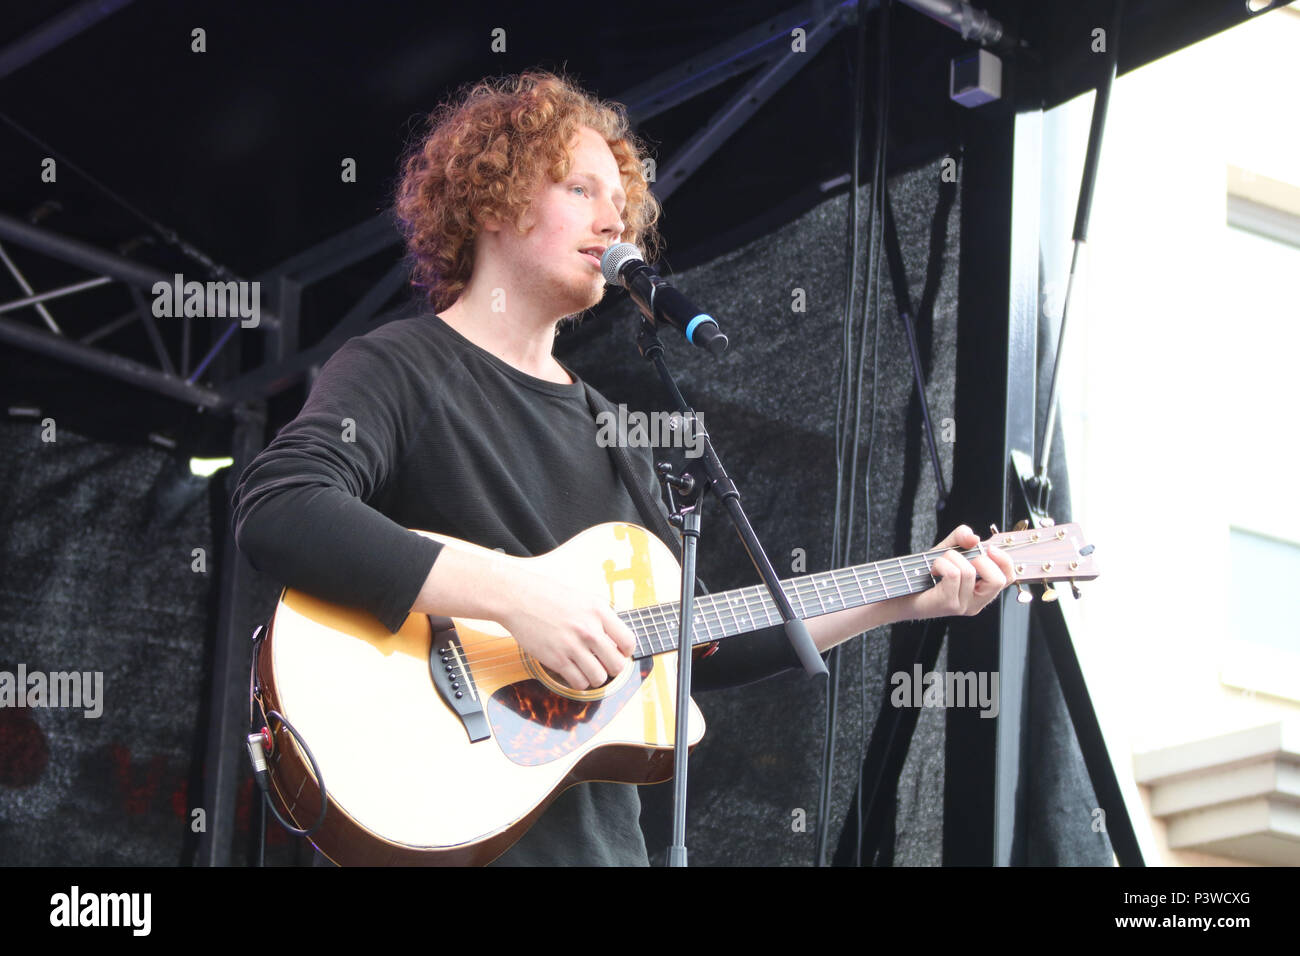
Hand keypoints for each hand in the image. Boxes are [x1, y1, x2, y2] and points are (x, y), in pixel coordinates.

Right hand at [497, 568, 635, 689]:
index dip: (625, 652)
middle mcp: (588, 629)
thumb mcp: (582, 598)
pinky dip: (579, 682)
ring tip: (587, 669)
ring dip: (595, 677)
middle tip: (602, 663)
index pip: (628, 642)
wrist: (517, 597)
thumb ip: (600, 617)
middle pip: (617, 665)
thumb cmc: (548, 595)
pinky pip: (578, 683)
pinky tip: (574, 672)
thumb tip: (615, 639)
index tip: (618, 652)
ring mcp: (572, 646)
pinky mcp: (556, 659)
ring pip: (599, 678)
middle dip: (612, 668)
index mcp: (598, 611)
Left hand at [895, 525, 1014, 621]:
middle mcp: (976, 601)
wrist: (900, 591)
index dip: (1004, 561)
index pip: (1009, 578)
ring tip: (939, 562)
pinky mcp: (949, 604)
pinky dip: (941, 564)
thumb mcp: (947, 551)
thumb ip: (961, 539)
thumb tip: (974, 537)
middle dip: (980, 559)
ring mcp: (963, 605)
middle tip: (961, 557)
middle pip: (998, 579)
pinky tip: (933, 569)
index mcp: (982, 590)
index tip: (989, 548)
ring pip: (970, 571)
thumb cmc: (925, 574)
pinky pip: (954, 574)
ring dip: (951, 558)